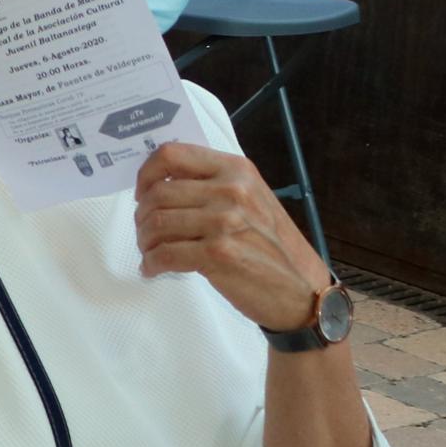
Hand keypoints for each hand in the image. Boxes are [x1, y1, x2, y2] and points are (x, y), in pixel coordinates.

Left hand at [135, 142, 335, 330]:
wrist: (304, 292)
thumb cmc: (273, 247)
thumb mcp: (251, 200)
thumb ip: (213, 184)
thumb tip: (160, 180)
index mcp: (236, 169)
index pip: (172, 154)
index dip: (146, 173)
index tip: (141, 193)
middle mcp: (231, 190)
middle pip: (158, 193)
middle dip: (142, 215)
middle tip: (145, 232)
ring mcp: (225, 221)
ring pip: (157, 223)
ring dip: (145, 241)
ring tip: (149, 252)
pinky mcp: (219, 254)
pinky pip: (165, 254)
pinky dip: (152, 263)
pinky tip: (153, 269)